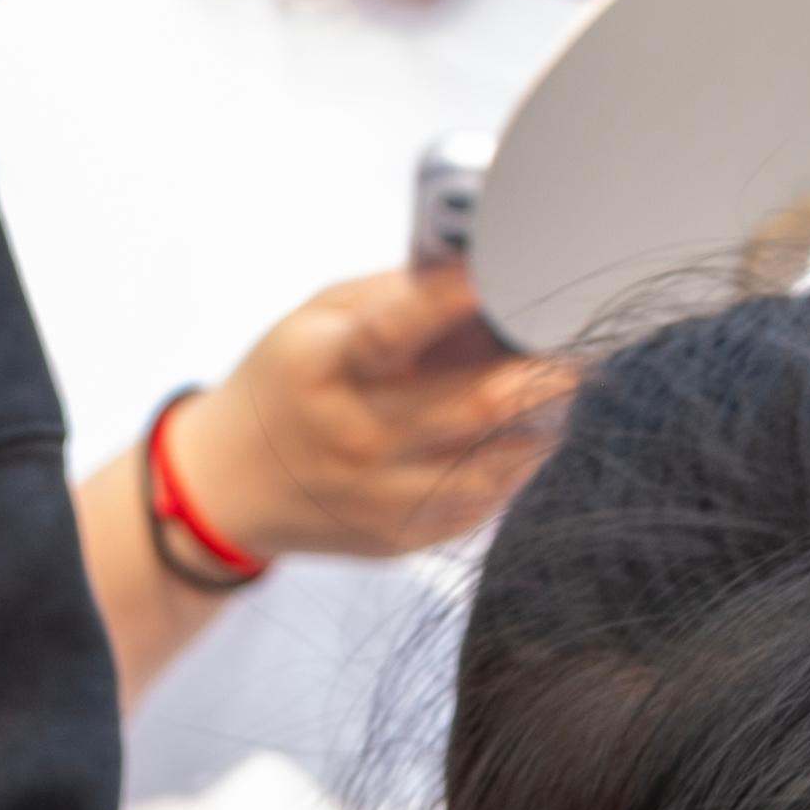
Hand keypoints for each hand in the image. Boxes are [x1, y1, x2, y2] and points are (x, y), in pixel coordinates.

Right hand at [181, 266, 569, 566]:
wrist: (227, 487)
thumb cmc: (286, 384)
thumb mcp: (318, 319)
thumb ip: (397, 295)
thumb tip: (488, 272)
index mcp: (323, 369)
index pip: (398, 331)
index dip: (460, 299)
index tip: (512, 271)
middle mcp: (352, 439)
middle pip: (476, 406)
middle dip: (546, 372)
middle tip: (581, 345)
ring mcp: (378, 499)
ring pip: (497, 463)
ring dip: (545, 424)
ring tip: (561, 391)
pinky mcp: (400, 538)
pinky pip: (484, 504)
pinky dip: (516, 466)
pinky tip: (524, 437)